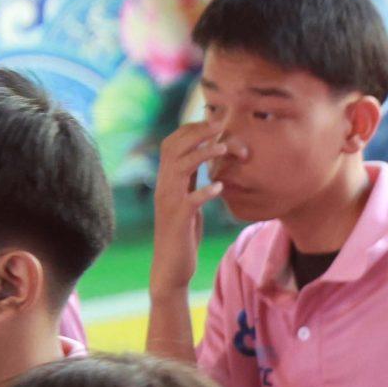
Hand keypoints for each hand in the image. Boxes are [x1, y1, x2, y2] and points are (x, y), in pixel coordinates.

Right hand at [151, 120, 225, 296]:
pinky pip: (190, 201)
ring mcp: (169, 202)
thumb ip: (191, 182)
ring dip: (202, 155)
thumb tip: (202, 161)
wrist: (171, 267)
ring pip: (180, 169)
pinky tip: (220, 188)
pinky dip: (204, 192)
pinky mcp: (178, 220)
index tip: (212, 119)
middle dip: (197, 133)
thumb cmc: (183, 233)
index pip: (172, 144)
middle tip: (220, 123)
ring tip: (223, 149)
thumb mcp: (187, 202)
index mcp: (166, 180)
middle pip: (174, 149)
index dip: (190, 129)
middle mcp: (164, 187)